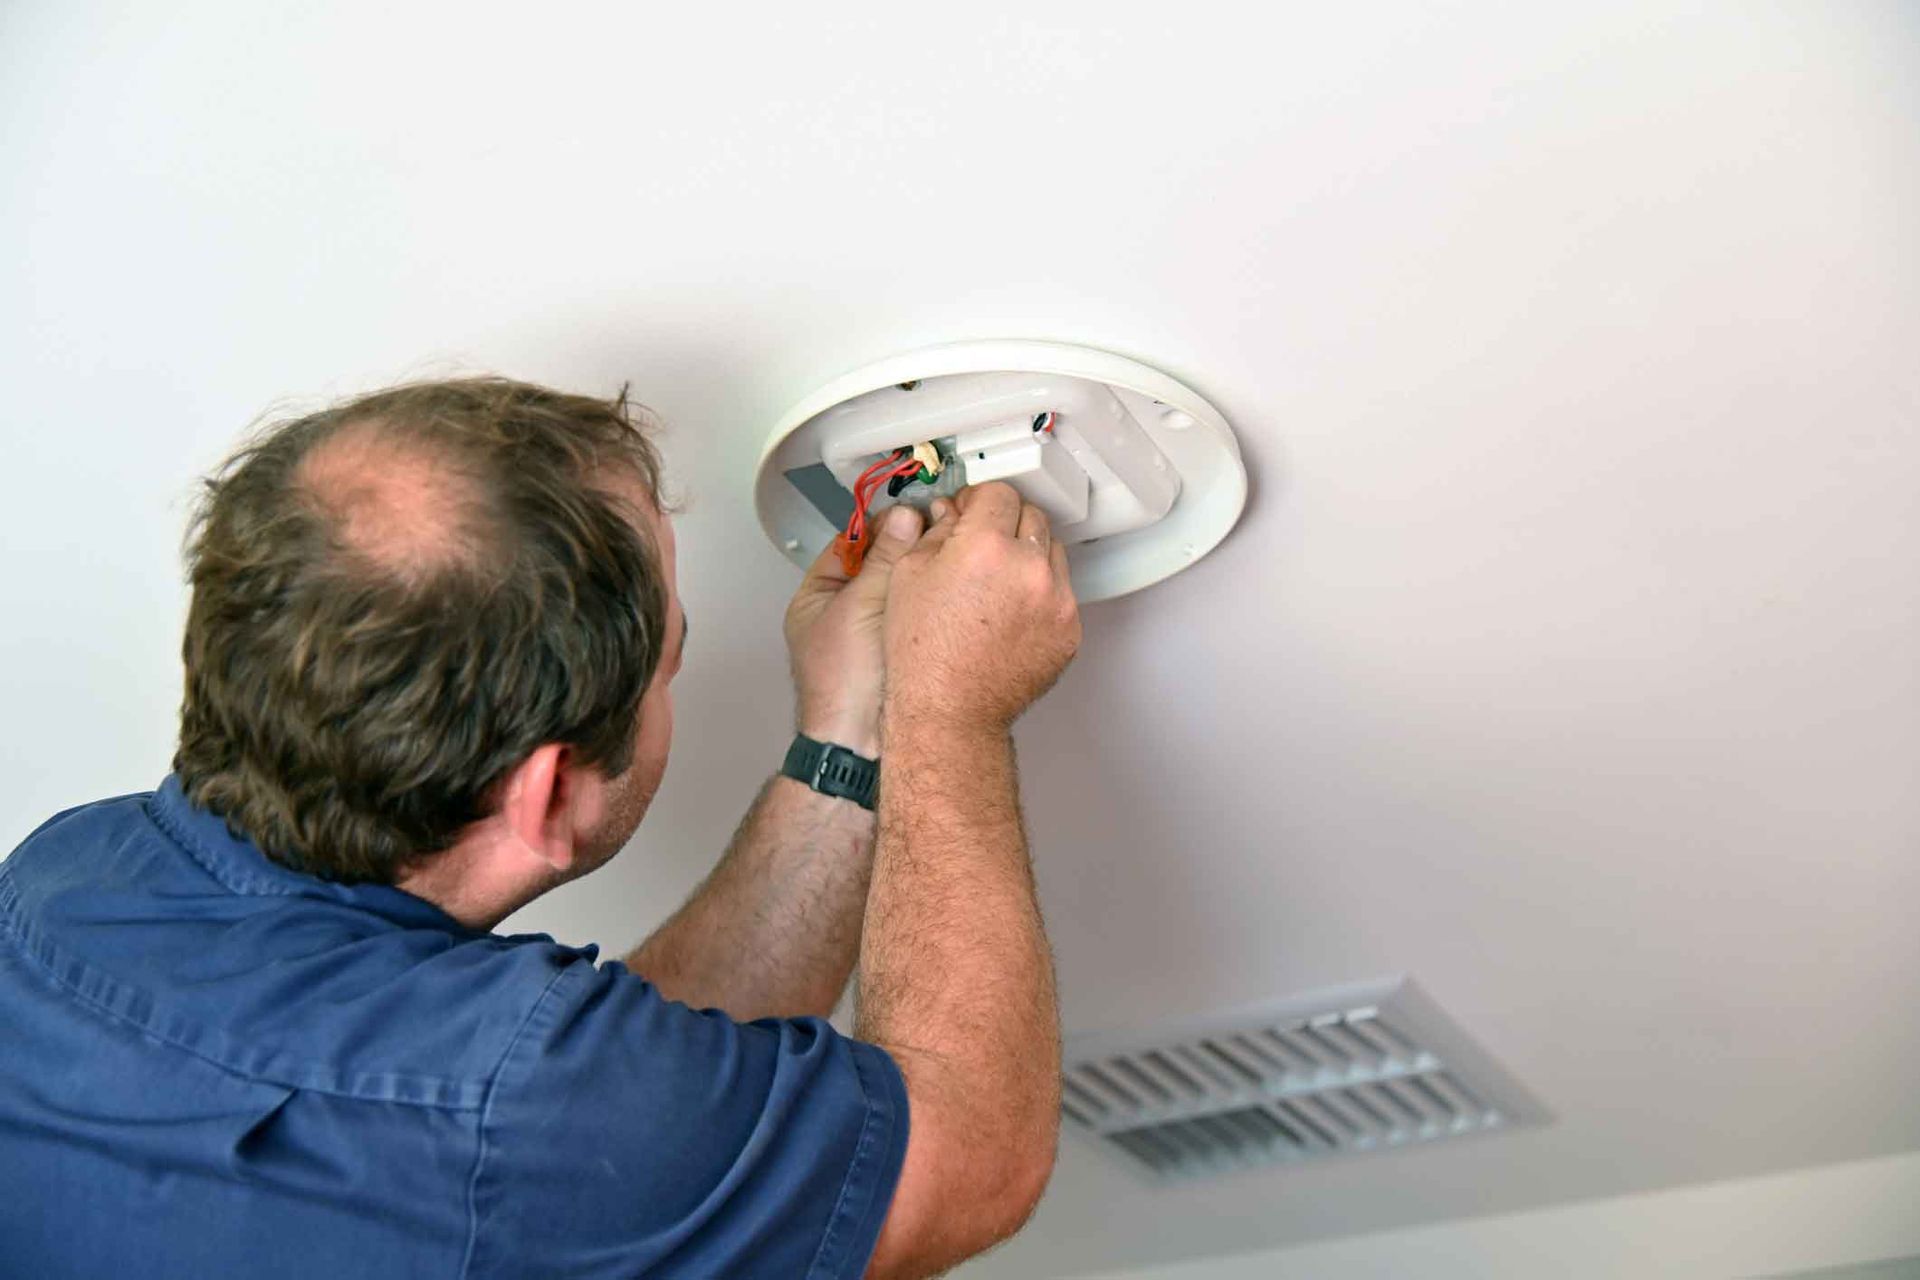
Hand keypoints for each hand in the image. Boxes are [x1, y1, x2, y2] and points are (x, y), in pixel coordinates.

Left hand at [784, 502, 926, 757]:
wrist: (861, 746)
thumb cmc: (843, 684)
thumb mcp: (859, 605)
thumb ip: (885, 558)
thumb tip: (907, 518)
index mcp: (818, 596)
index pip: (850, 542)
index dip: (882, 524)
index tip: (914, 511)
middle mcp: (842, 613)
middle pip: (879, 563)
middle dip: (908, 547)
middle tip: (939, 529)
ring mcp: (872, 634)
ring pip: (902, 589)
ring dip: (923, 573)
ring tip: (951, 555)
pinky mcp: (901, 652)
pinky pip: (917, 614)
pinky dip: (933, 600)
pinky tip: (954, 590)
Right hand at [883, 483, 1081, 739]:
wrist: (949, 712)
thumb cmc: (920, 652)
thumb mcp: (908, 576)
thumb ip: (936, 532)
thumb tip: (952, 513)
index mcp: (987, 545)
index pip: (999, 492)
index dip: (979, 501)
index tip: (969, 514)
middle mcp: (1030, 567)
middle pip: (1031, 517)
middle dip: (1005, 524)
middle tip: (981, 549)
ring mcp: (1057, 600)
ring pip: (1051, 553)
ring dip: (1028, 557)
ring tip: (997, 586)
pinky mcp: (1070, 629)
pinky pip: (1061, 593)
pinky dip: (1040, 595)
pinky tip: (1010, 616)